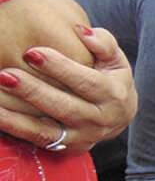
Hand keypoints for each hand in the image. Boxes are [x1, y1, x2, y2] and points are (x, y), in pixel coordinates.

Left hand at [0, 26, 136, 153]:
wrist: (118, 116)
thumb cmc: (111, 78)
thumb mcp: (115, 59)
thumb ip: (103, 43)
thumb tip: (82, 32)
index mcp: (115, 97)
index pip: (87, 83)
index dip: (60, 68)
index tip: (32, 52)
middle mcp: (100, 121)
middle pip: (65, 108)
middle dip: (34, 91)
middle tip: (6, 74)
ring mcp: (83, 138)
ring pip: (48, 130)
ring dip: (18, 115)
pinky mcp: (67, 148)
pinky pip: (37, 140)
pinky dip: (14, 127)